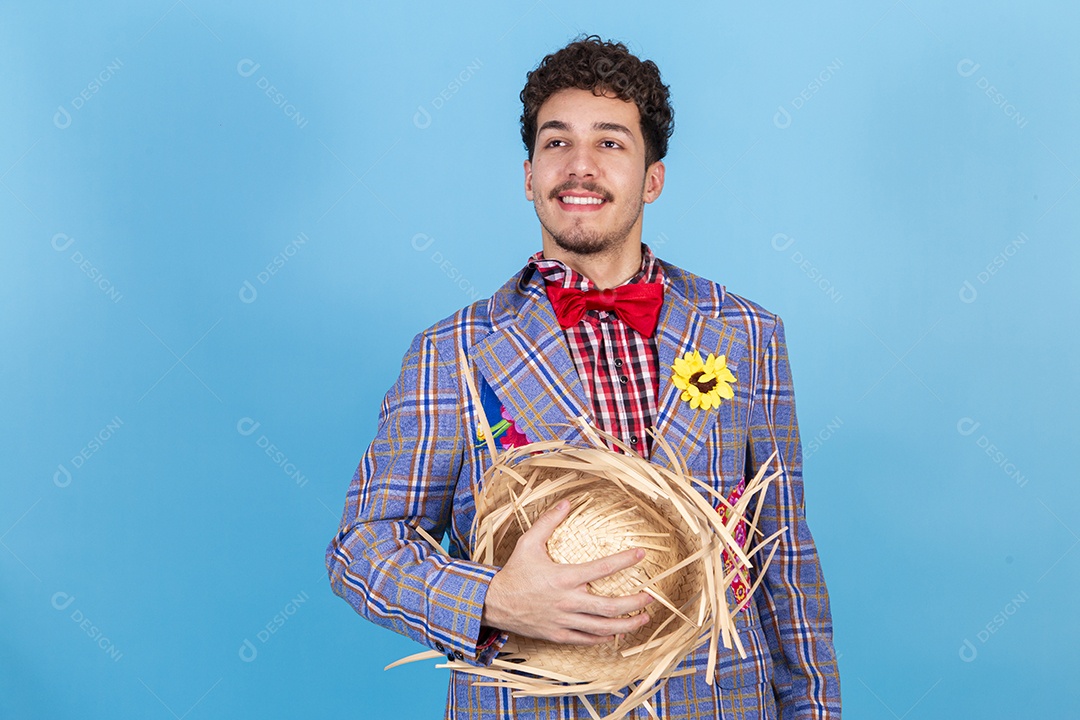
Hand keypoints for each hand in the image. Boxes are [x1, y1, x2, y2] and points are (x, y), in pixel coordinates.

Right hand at [481, 499, 652, 644]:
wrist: (495, 603)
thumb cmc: (514, 572)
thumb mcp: (528, 543)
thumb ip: (549, 522)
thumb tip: (567, 501)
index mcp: (564, 577)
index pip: (602, 568)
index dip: (625, 560)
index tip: (642, 554)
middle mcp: (568, 601)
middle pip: (610, 606)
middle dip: (634, 603)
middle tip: (650, 597)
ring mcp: (564, 621)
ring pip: (602, 627)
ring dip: (626, 624)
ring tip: (643, 619)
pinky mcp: (559, 634)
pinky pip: (587, 639)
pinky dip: (604, 637)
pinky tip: (615, 633)